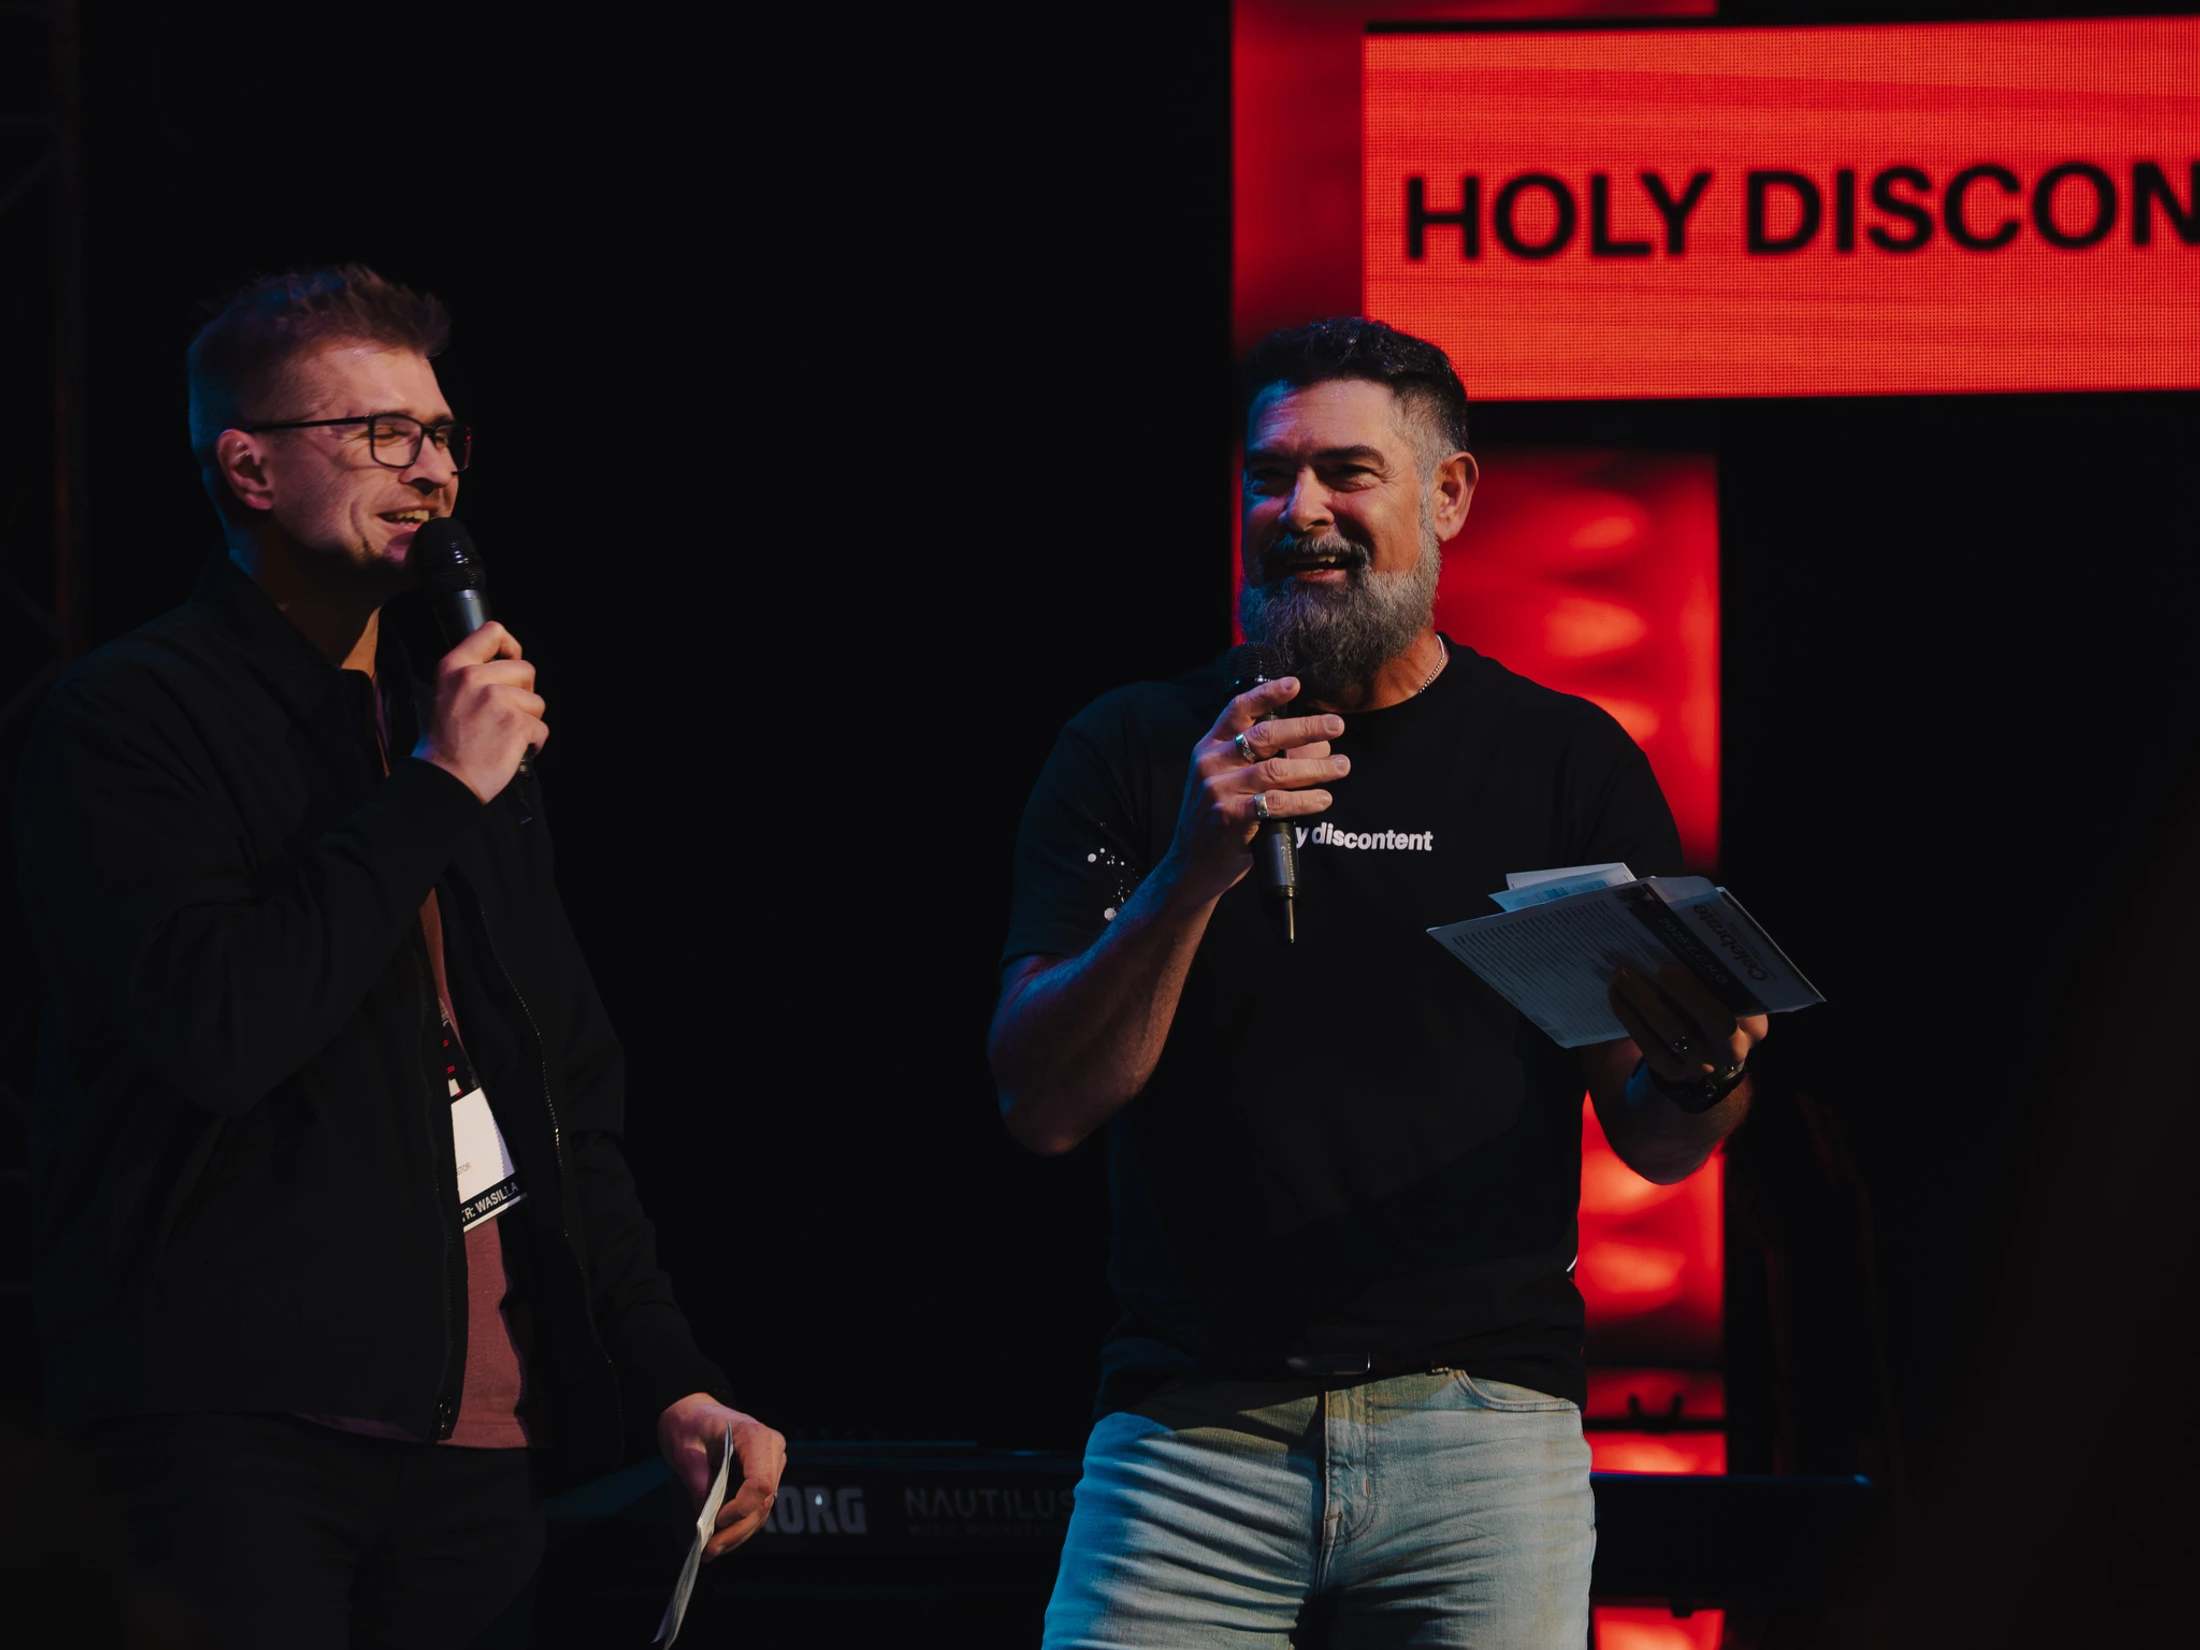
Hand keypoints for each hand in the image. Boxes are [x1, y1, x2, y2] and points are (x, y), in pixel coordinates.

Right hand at [412, 621, 546, 801]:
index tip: (511, 659)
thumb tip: (507, 662)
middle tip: (504, 714)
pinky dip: (533, 743)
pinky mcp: (516, 723)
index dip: (511, 646)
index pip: (492, 632)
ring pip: (536, 701)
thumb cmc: (449, 743)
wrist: (446, 779)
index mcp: (455, 667)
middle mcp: (474, 678)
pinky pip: (541, 728)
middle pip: (525, 669)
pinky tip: (511, 750)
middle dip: (524, 693)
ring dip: (528, 720)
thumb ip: (473, 675)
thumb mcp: (448, 694)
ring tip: (503, 735)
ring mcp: (496, 699)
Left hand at [657, 1393, 786, 1561]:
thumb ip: (698, 1482)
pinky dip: (741, 1525)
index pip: (760, 1481)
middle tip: (710, 1550)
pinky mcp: (765, 1475)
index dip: (741, 1507)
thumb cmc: (690, 1424)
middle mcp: (772, 1449)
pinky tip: (721, 1540)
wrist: (695, 1411)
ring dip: (739, 1533)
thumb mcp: (686, 1450)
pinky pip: (758, 1506)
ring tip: (712, 1551)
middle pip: (764, 1500)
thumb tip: (705, 1522)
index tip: (716, 1521)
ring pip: (763, 1509)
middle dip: (738, 1529)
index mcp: (755, 1436)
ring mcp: (772, 1463)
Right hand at [1160, 675, 1348, 906]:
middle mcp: (1211, 763)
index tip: (1296, 684)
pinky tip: (1323, 799)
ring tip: (1342, 767)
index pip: (1238, 710)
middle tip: (1337, 727)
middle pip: (1265, 736)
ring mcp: (1218, 791)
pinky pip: (1275, 803)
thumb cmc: (1217, 819)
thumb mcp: (1225, 781)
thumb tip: (1315, 743)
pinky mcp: (1229, 818)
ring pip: (1276, 770)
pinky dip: (1304, 800)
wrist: (1190, 866)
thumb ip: (1259, 760)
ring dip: (1316, 768)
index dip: (1268, 694)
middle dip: (1306, 728)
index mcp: (1209, 747)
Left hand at [1607, 963, 1768, 1086]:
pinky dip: (1629, 1016)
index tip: (1668, 967)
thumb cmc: (1720, 1009)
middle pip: (1700, 1024)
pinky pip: (1648, 1044)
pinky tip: (1616, 994)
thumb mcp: (1730, 998)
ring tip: (1621, 975)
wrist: (1711, 1054)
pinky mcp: (1672, 1071)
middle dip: (1672, 993)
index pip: (1728, 1010)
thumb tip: (1679, 945)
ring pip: (1669, 1032)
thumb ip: (1716, 979)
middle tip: (1642, 968)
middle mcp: (1730, 1051)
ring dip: (1640, 1001)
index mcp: (1752, 1027)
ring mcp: (1700, 1065)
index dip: (1695, 992)